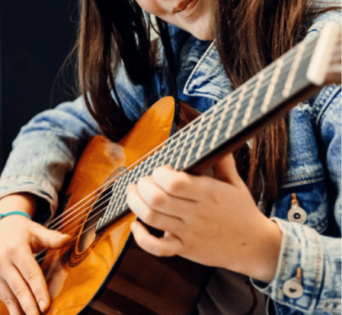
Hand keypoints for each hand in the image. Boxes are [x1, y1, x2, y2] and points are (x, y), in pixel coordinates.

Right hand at [0, 195, 71, 314]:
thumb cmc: (22, 231)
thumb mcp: (36, 230)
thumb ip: (52, 238)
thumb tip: (69, 240)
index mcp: (15, 249)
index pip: (30, 273)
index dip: (38, 290)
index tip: (46, 306)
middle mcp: (2, 262)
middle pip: (19, 288)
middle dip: (30, 307)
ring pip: (10, 296)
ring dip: (21, 311)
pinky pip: (5, 297)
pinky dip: (14, 308)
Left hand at [126, 154, 281, 280]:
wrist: (256, 245)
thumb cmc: (242, 211)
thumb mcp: (235, 184)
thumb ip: (222, 162)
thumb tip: (215, 139)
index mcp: (209, 194)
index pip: (174, 182)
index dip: (159, 173)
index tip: (160, 170)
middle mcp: (197, 213)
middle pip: (157, 198)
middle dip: (142, 186)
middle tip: (142, 181)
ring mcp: (189, 233)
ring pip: (152, 218)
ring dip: (135, 204)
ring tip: (133, 194)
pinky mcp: (185, 249)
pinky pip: (157, 248)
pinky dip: (141, 237)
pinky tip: (136, 225)